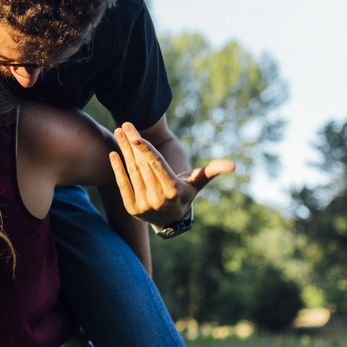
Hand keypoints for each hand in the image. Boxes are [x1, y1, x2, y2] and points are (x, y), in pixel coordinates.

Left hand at [109, 122, 235, 226]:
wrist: (171, 220)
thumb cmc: (185, 194)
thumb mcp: (198, 183)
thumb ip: (212, 170)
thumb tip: (233, 166)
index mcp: (173, 190)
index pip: (157, 165)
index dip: (145, 150)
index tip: (135, 135)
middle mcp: (158, 199)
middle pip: (142, 165)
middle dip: (132, 144)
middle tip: (124, 125)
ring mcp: (144, 205)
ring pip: (132, 172)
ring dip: (123, 151)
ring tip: (119, 133)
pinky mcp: (132, 208)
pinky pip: (122, 185)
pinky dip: (117, 169)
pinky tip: (113, 153)